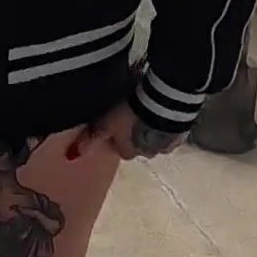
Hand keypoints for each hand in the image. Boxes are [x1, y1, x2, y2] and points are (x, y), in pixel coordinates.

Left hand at [67, 102, 183, 161]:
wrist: (163, 100)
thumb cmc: (130, 113)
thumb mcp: (106, 123)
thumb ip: (90, 139)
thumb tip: (71, 156)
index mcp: (132, 151)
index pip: (124, 151)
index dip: (119, 139)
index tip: (118, 125)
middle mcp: (151, 151)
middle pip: (143, 146)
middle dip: (140, 136)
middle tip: (135, 116)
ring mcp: (170, 141)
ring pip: (160, 139)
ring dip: (156, 129)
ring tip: (151, 110)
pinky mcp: (184, 128)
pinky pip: (176, 128)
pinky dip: (170, 121)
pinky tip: (166, 108)